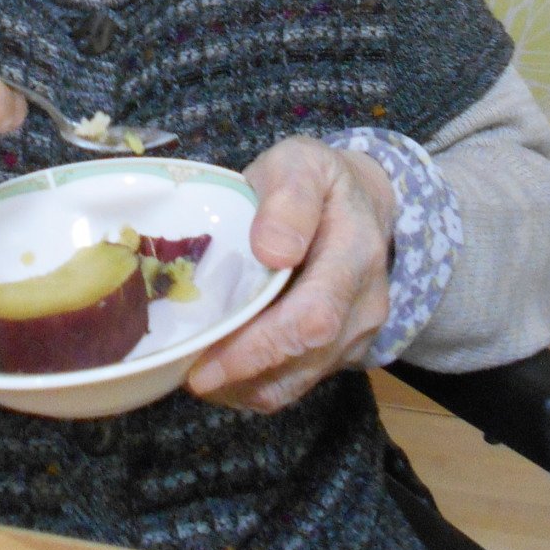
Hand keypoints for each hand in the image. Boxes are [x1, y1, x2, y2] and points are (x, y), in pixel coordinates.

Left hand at [186, 138, 395, 413]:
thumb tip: (272, 251)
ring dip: (242, 386)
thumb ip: (289, 198)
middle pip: (304, 359)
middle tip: (185, 372)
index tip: (205, 365)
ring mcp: (357, 335)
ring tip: (194, 369)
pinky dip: (253, 384)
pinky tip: (220, 368)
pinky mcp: (341, 352)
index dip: (259, 349)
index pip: (314, 319)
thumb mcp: (301, 163)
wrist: (358, 202)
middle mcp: (364, 305)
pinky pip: (296, 383)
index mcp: (356, 253)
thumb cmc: (317, 180)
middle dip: (240, 373)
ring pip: (297, 382)